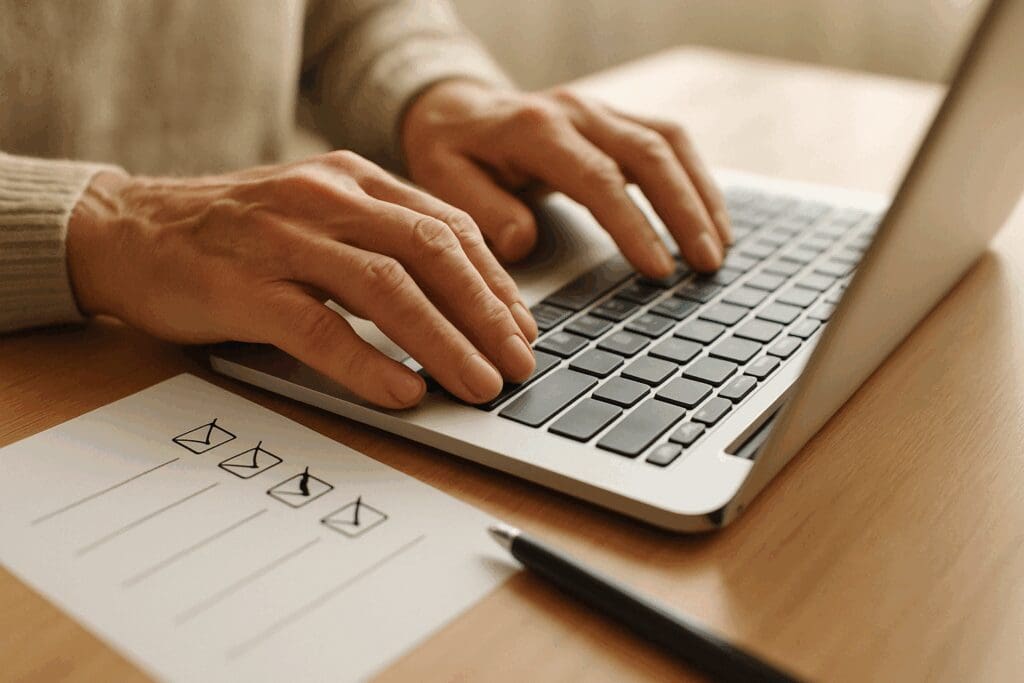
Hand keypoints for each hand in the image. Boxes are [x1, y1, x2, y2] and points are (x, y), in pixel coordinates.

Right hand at [65, 152, 538, 407]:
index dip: (494, 282)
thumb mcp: (318, 219)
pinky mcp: (244, 285)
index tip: (522, 327)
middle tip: (519, 364)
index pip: (448, 227)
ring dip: (445, 342)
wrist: (129, 230)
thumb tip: (460, 310)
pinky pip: (320, 327)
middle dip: (486, 313)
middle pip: (431, 253)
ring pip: (388, 287)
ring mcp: (285, 239)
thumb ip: (380, 246)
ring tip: (479, 385)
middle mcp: (327, 199)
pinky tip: (404, 392)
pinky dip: (368, 363)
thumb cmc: (237, 236)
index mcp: (354, 180)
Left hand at [402, 80, 731, 276]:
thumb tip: (524, 241)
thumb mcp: (444, 181)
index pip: (598, 179)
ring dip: (700, 194)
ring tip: (718, 246)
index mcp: (535, 130)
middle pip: (649, 155)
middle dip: (684, 211)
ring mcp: (599, 111)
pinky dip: (695, 178)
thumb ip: (483, 211)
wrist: (454, 109)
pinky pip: (668, 140)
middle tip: (706, 263)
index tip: (658, 269)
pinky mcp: (614, 119)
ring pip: (669, 142)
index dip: (633, 225)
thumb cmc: (450, 152)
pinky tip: (709, 215)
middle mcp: (576, 112)